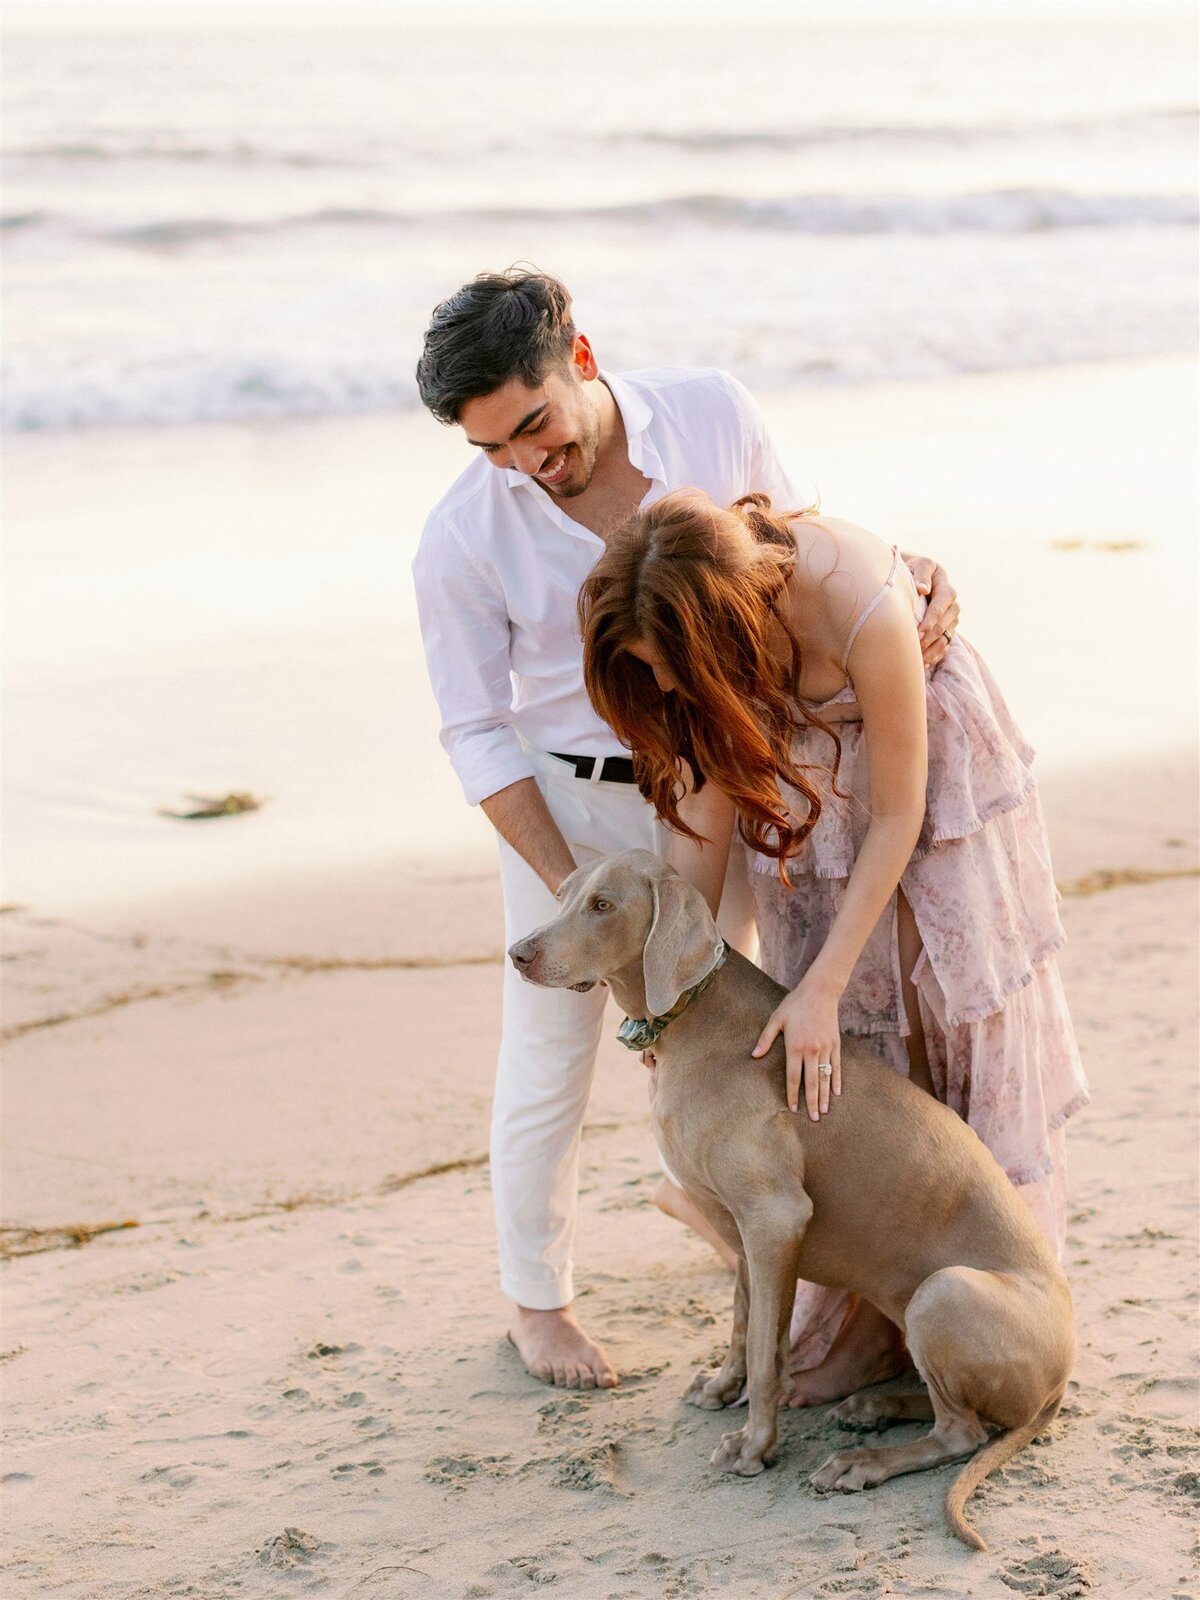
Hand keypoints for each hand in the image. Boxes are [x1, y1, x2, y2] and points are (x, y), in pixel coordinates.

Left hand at [751, 975, 841, 1119]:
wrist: (820, 991)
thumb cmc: (795, 1004)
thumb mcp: (776, 1019)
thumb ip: (765, 1038)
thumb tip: (754, 1055)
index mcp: (795, 1046)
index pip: (793, 1077)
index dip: (792, 1094)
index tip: (793, 1108)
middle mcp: (812, 1050)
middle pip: (812, 1082)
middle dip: (812, 1102)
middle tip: (813, 1119)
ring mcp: (826, 1048)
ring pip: (826, 1077)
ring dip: (825, 1096)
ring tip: (824, 1111)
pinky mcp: (835, 1043)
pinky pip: (836, 1066)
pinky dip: (836, 1080)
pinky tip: (836, 1092)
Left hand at [905, 556, 959, 669]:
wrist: (915, 577)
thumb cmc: (914, 570)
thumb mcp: (919, 565)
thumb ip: (921, 574)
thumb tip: (922, 589)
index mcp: (946, 588)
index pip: (941, 606)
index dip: (931, 620)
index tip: (918, 632)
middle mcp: (952, 605)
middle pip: (945, 624)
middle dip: (931, 637)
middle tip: (915, 648)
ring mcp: (951, 620)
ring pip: (946, 637)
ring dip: (933, 650)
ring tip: (919, 660)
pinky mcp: (946, 630)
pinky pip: (944, 645)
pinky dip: (935, 655)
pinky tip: (924, 665)